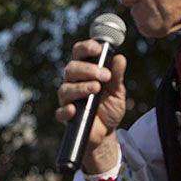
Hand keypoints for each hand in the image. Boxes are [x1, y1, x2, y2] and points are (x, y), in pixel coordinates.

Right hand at [54, 41, 127, 171]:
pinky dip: (66, 110)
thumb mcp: (118, 91)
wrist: (106, 132)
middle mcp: (73, 82)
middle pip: (71, 68)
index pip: (80, 53)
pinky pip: (61, 112)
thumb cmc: (109, 108)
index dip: (86, 48)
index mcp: (85, 72)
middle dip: (88, 69)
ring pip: (65, 88)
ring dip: (81, 87)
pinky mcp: (67, 116)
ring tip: (96, 89)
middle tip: (105, 76)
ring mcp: (68, 99)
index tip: (98, 49)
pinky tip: (74, 109)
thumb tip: (119, 58)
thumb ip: (117, 76)